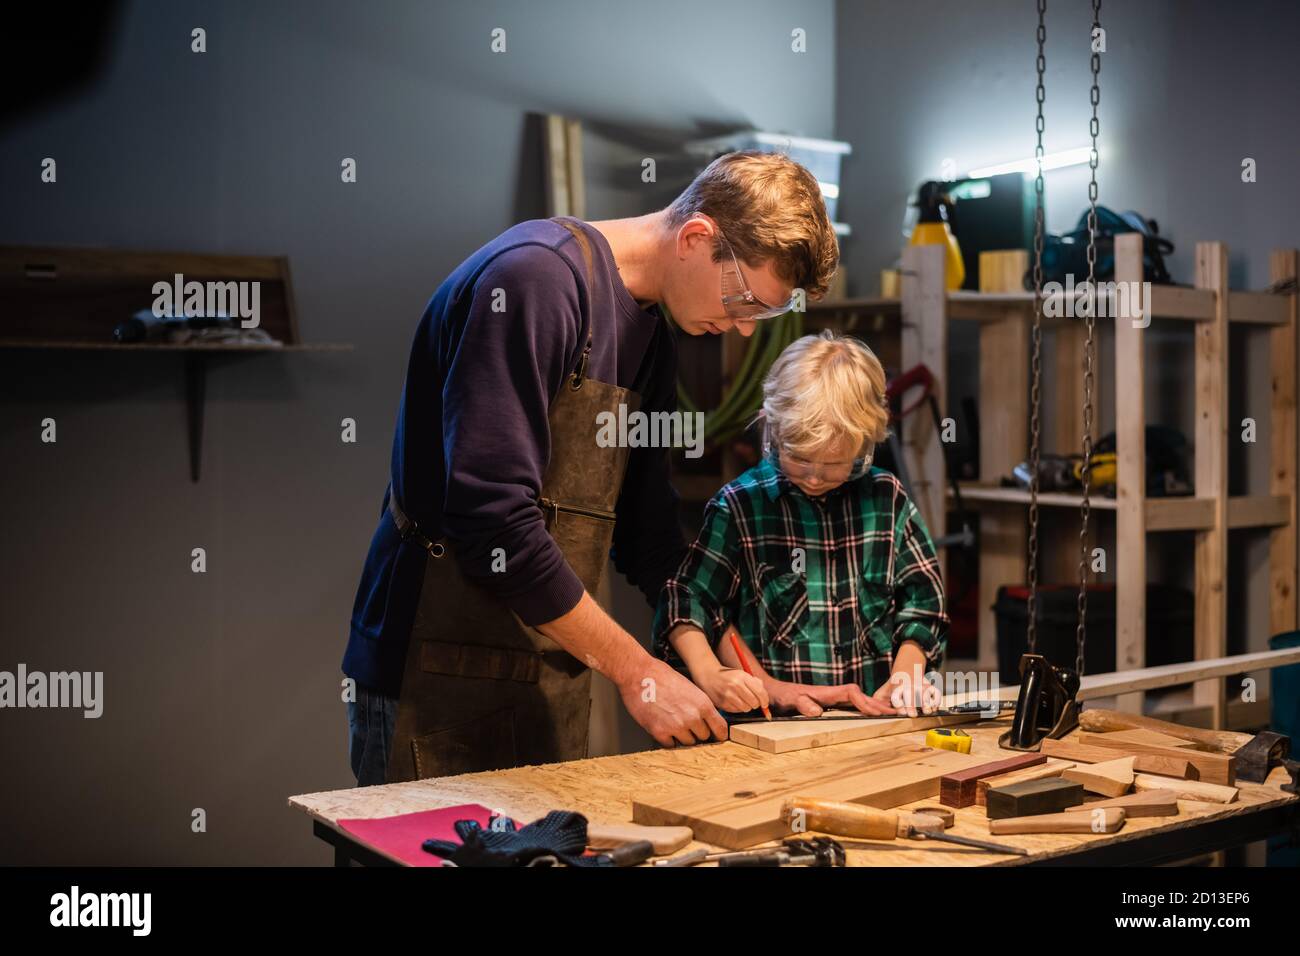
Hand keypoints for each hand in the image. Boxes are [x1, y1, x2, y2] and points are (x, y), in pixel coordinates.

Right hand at [619, 657, 728, 747]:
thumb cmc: (661, 676)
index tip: (716, 736)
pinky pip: (670, 744)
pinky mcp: (660, 732)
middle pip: (704, 737)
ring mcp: (676, 726)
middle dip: (697, 731)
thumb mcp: (690, 687)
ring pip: (687, 742)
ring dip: (682, 736)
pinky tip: (663, 725)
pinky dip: (667, 738)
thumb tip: (705, 719)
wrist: (638, 674)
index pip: (720, 728)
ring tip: (672, 721)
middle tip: (687, 723)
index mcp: (703, 704)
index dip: (718, 734)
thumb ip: (700, 705)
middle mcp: (692, 717)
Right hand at [698, 666, 769, 713]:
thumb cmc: (729, 676)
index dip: (765, 700)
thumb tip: (765, 699)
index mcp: (743, 676)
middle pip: (754, 702)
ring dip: (747, 706)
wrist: (709, 677)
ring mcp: (729, 695)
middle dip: (756, 704)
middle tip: (752, 701)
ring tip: (741, 700)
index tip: (765, 703)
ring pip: (746, 708)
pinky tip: (734, 701)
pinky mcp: (723, 704)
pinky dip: (738, 708)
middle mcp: (736, 685)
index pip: (760, 692)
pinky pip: (737, 711)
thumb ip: (756, 683)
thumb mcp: (742, 674)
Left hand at [766, 679, 899, 717]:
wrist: (773, 691)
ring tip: (889, 713)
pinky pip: (850, 704)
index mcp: (825, 692)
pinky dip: (863, 708)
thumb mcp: (790, 701)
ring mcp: (830, 698)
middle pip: (859, 695)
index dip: (864, 702)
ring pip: (857, 699)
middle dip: (876, 704)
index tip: (876, 711)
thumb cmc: (782, 696)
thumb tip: (818, 711)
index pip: (850, 693)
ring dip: (872, 705)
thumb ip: (803, 705)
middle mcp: (831, 694)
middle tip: (895, 713)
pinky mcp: (828, 703)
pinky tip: (869, 714)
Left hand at [873, 671, 942, 715]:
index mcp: (896, 687)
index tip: (901, 712)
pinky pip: (935, 692)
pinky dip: (936, 699)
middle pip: (910, 694)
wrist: (907, 669)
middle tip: (913, 715)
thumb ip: (879, 701)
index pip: (896, 695)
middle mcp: (909, 686)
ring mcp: (920, 685)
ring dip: (926, 702)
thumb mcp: (884, 690)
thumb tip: (875, 710)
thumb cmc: (896, 685)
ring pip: (924, 692)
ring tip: (926, 711)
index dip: (899, 704)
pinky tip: (934, 707)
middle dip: (911, 704)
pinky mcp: (929, 686)